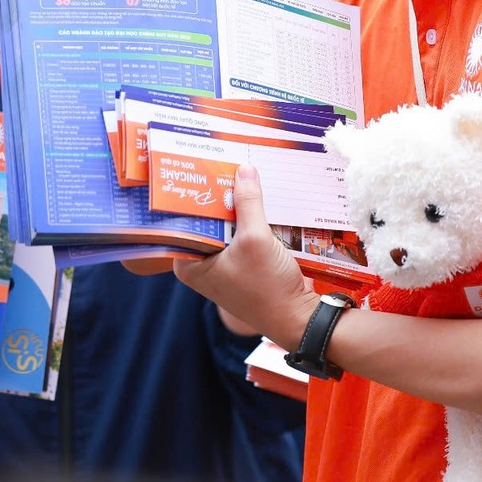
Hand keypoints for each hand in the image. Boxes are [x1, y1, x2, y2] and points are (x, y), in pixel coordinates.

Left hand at [170, 166, 318, 349]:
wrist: (299, 318)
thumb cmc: (268, 287)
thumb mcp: (256, 239)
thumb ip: (248, 202)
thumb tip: (244, 169)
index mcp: (189, 264)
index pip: (182, 221)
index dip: (191, 195)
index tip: (198, 167)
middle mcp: (201, 265)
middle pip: (206, 221)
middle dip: (217, 196)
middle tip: (221, 163)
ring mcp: (223, 266)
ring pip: (226, 226)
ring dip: (236, 206)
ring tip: (239, 172)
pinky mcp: (243, 265)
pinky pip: (242, 235)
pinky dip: (249, 219)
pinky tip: (257, 196)